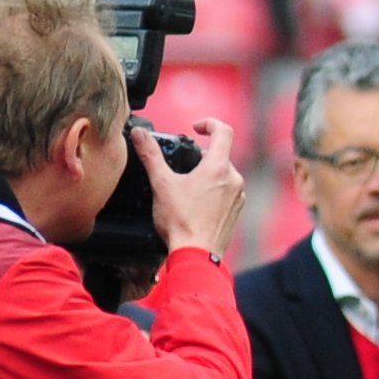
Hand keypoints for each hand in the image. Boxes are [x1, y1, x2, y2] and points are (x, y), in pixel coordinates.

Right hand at [140, 119, 245, 258]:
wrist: (197, 255)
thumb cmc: (181, 222)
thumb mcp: (162, 184)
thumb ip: (151, 156)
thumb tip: (140, 135)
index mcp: (219, 168)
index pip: (223, 131)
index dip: (209, 123)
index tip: (195, 128)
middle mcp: (234, 180)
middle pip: (220, 155)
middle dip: (201, 156)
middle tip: (182, 167)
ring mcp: (238, 196)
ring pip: (224, 174)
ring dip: (207, 174)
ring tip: (187, 188)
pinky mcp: (236, 211)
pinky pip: (227, 192)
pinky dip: (213, 191)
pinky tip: (196, 204)